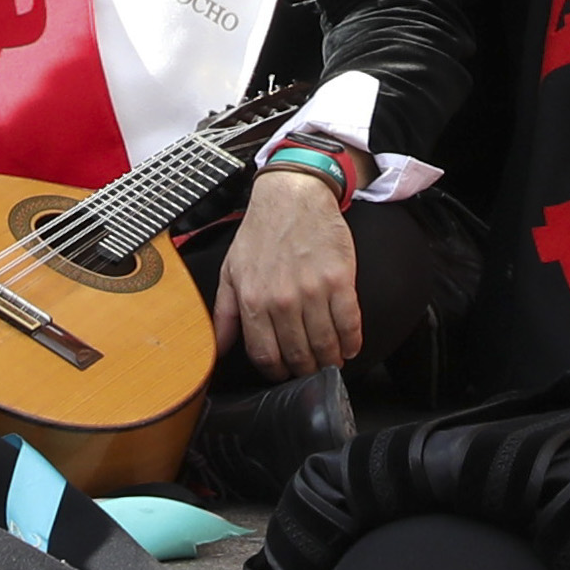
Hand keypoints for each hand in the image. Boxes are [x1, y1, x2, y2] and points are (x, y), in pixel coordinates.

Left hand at [218, 166, 367, 377]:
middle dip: (305, 370)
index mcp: (253, 300)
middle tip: (310, 369)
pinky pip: (349, 324)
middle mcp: (282, 300)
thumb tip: (217, 349)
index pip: (265, 356)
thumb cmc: (261, 233)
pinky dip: (351, 342)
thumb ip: (224, 314)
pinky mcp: (340, 280)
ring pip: (325, 345)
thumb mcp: (230, 272)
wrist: (293, 196)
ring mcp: (313, 291)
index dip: (276, 372)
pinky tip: (349, 346)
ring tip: (331, 361)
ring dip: (330, 361)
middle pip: (298, 356)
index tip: (284, 373)